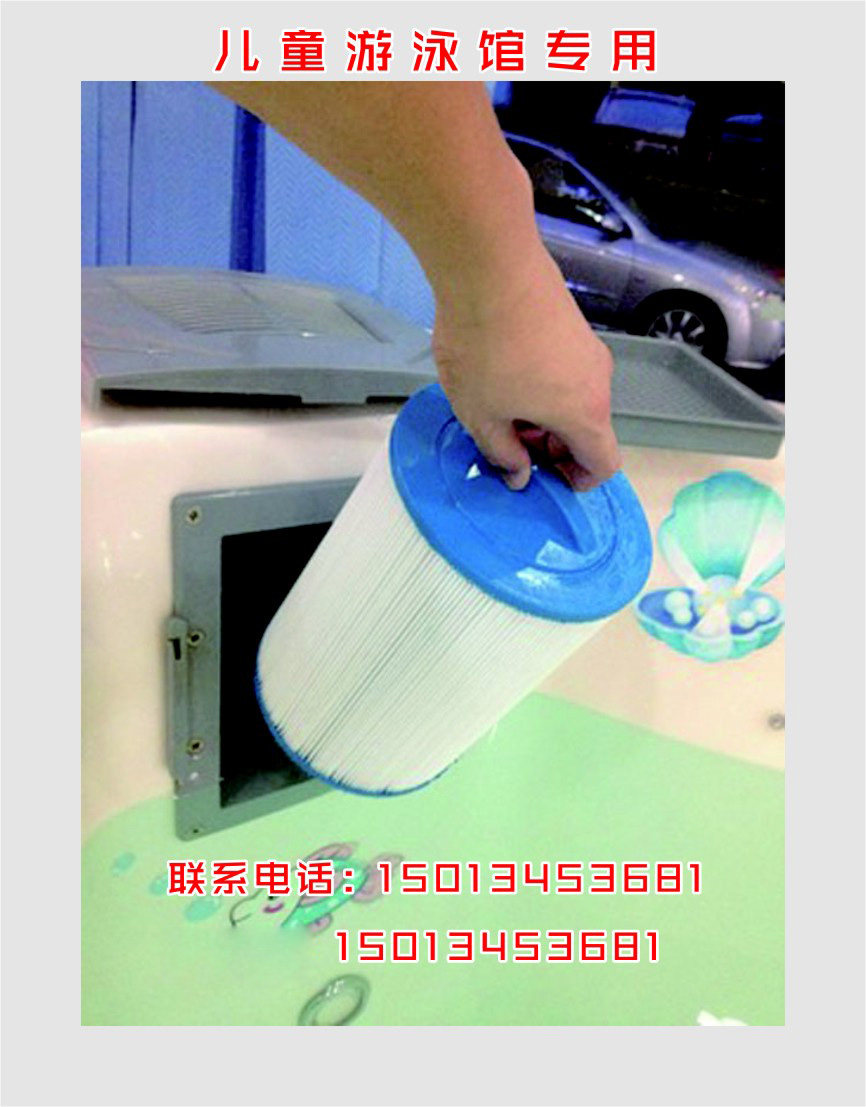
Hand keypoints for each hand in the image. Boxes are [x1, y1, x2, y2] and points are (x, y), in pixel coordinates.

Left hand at [432, 241, 620, 491]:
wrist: (488, 265)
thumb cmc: (484, 350)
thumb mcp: (480, 416)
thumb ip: (502, 454)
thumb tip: (519, 475)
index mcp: (585, 414)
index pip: (604, 464)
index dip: (578, 480)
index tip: (542, 474)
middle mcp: (599, 381)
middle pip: (587, 430)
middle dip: (550, 445)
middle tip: (504, 438)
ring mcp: (589, 348)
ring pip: (574, 398)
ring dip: (543, 413)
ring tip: (495, 400)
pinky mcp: (573, 323)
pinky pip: (565, 369)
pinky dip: (542, 383)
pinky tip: (500, 368)